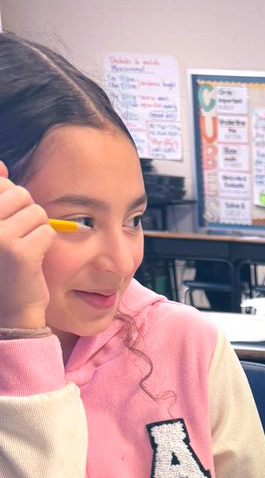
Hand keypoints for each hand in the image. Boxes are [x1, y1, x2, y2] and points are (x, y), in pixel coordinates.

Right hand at [0, 160, 55, 330]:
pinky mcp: (19, 252)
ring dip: (38, 230)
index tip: (9, 225)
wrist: (9, 312)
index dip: (12, 202)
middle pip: (20, 194)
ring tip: (25, 250)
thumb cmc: (3, 267)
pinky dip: (47, 244)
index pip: (1, 184)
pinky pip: (47, 231)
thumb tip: (1, 165)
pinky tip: (34, 260)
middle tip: (19, 240)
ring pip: (37, 212)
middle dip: (27, 214)